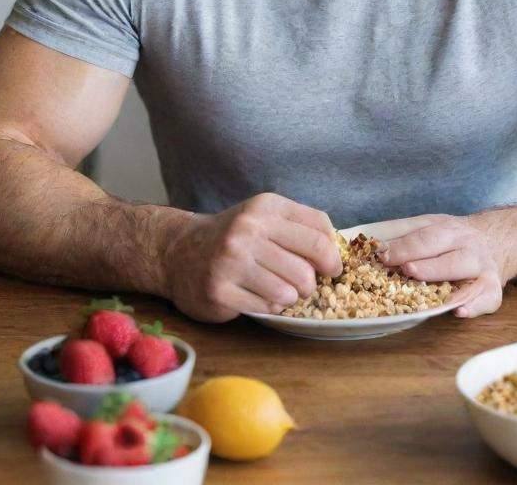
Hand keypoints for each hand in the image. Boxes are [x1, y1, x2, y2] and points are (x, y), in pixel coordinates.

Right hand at [159, 193, 342, 322]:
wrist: (179, 250)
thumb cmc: (235, 236)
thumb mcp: (267, 216)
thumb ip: (304, 225)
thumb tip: (337, 247)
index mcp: (266, 207)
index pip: (319, 235)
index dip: (332, 258)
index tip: (330, 268)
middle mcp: (248, 229)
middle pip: (306, 271)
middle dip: (309, 284)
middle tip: (298, 284)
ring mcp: (231, 260)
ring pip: (288, 294)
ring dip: (288, 298)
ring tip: (273, 288)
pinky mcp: (220, 290)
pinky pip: (265, 309)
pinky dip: (267, 307)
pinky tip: (253, 295)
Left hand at [376, 213, 513, 318]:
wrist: (498, 239)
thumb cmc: (454, 239)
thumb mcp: (433, 226)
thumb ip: (404, 233)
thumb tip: (372, 242)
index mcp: (447, 228)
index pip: (423, 235)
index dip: (402, 245)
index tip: (383, 255)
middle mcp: (466, 244)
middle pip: (441, 248)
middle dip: (420, 258)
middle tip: (402, 267)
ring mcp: (482, 266)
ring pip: (461, 267)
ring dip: (439, 274)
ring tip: (419, 280)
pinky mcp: (494, 288)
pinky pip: (487, 298)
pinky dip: (474, 306)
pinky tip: (458, 311)